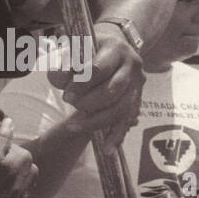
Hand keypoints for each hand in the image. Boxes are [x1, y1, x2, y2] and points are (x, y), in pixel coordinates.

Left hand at [61, 22, 144, 151]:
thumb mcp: (70, 50)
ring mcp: (137, 84)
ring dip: (96, 120)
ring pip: (121, 108)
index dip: (81, 84)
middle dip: (88, 102)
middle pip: (113, 90)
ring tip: (73, 126)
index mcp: (115, 48)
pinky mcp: (136, 100)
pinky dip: (117, 136)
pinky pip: (127, 120)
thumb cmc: (84, 51)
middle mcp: (132, 65)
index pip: (99, 69)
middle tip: (70, 103)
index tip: (66, 94)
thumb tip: (61, 77)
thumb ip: (61, 63)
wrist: (111, 48)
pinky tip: (107, 149)